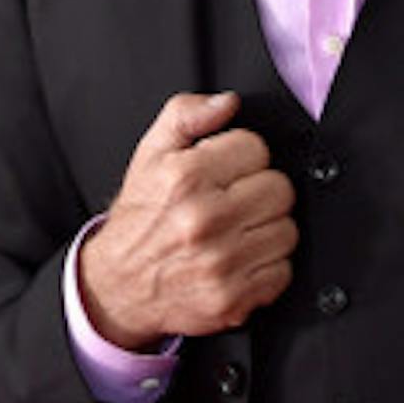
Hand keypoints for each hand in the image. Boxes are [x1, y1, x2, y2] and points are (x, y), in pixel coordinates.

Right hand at [76, 91, 296, 349]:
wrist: (116, 286)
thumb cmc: (141, 216)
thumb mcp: (151, 153)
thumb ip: (187, 114)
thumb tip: (228, 101)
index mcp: (184, 178)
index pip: (257, 148)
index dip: (245, 157)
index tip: (228, 171)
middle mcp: (203, 220)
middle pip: (280, 189)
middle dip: (261, 191)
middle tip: (237, 201)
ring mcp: (219, 263)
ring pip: (287, 230)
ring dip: (268, 229)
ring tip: (239, 230)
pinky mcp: (230, 300)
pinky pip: (282, 271)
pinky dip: (268, 267)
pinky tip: (242, 260)